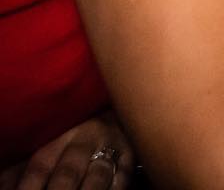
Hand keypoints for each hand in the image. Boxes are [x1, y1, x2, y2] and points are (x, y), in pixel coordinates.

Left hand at [0, 111, 133, 189]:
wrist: (120, 118)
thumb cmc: (76, 141)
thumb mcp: (48, 149)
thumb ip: (21, 170)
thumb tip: (2, 186)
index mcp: (58, 139)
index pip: (39, 167)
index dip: (29, 187)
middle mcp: (84, 141)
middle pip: (68, 172)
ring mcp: (110, 148)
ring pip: (98, 176)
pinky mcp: (132, 158)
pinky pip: (123, 177)